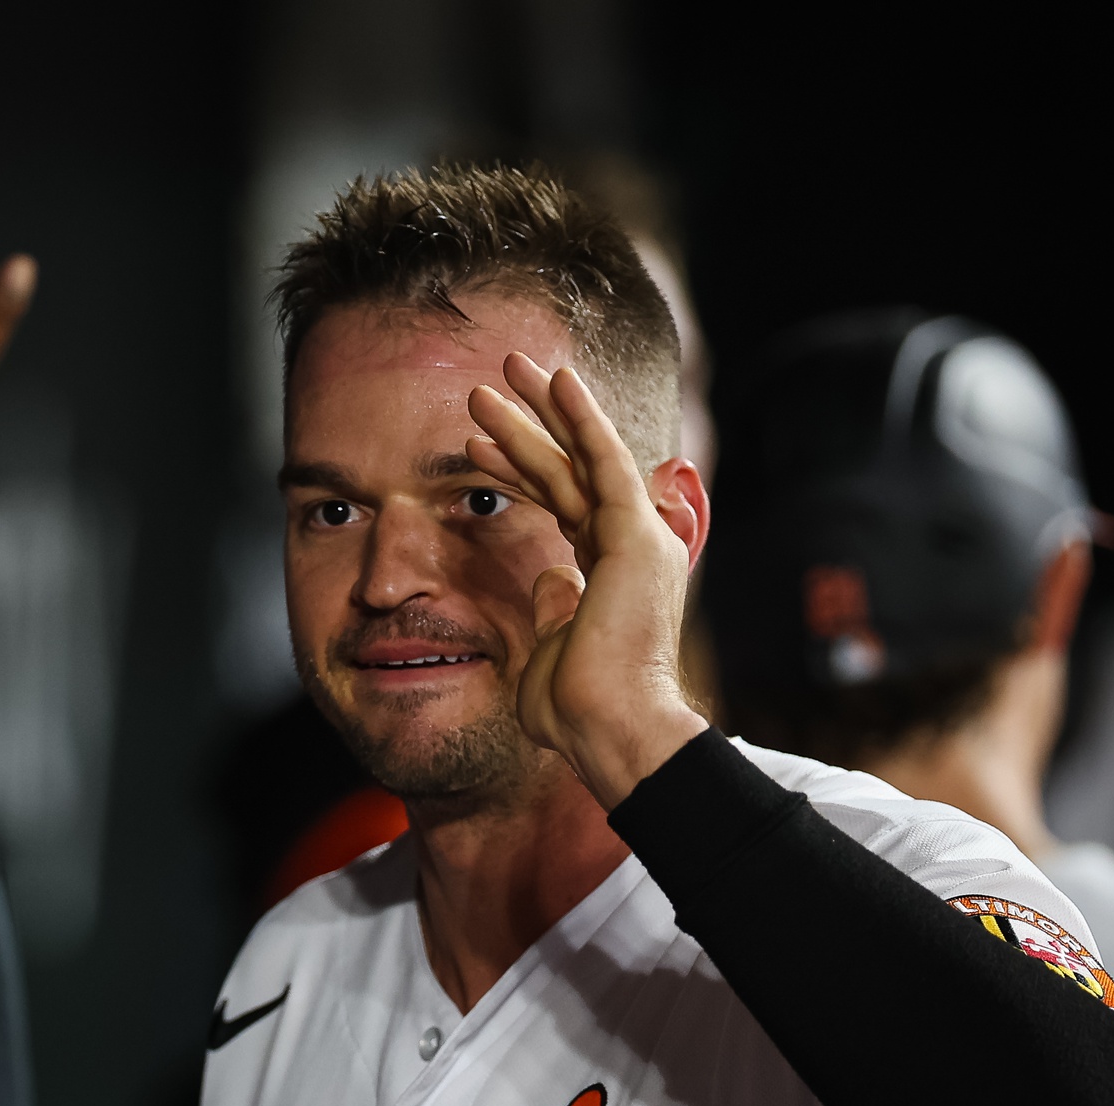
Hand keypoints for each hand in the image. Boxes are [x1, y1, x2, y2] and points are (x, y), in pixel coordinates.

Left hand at [464, 355, 710, 807]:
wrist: (609, 728)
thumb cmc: (578, 708)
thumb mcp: (550, 650)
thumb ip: (553, 608)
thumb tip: (550, 578)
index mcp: (609, 572)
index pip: (561, 503)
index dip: (520, 469)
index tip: (477, 445)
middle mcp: (629, 547)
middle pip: (570, 469)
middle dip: (528, 424)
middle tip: (491, 384)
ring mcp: (636, 538)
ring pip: (580, 457)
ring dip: (540, 410)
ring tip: (502, 370)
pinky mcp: (634, 535)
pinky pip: (605, 461)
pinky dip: (583, 418)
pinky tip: (558, 379)